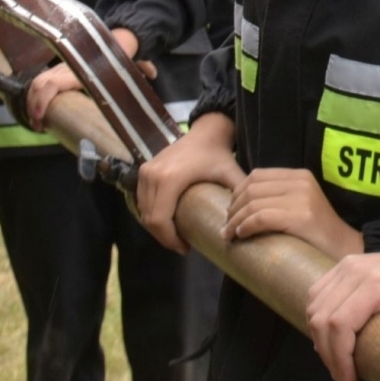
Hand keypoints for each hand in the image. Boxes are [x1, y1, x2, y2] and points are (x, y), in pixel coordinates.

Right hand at [26, 28, 152, 130]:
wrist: (117, 39)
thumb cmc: (121, 54)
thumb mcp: (131, 61)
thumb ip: (142, 66)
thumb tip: (152, 73)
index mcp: (79, 67)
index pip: (51, 82)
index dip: (42, 99)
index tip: (40, 118)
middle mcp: (66, 67)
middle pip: (40, 84)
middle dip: (33, 106)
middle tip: (38, 126)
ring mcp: (61, 69)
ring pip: (38, 83)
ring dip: (32, 103)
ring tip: (37, 123)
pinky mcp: (60, 72)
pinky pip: (41, 83)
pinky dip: (35, 97)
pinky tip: (38, 113)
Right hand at [136, 114, 243, 252]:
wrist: (206, 132)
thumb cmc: (219, 155)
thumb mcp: (231, 176)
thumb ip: (237, 199)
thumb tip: (237, 228)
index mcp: (169, 179)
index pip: (159, 220)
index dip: (169, 239)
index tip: (185, 248)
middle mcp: (152, 175)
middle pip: (149, 219)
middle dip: (164, 237)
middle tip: (181, 245)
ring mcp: (145, 172)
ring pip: (143, 211)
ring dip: (156, 227)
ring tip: (175, 235)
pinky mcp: (143, 170)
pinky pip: (141, 200)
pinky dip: (151, 214)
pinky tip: (167, 221)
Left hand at [223, 167, 363, 257]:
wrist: (344, 248)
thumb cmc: (318, 232)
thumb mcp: (299, 205)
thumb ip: (278, 198)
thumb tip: (240, 203)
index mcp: (300, 175)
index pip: (257, 176)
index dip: (237, 192)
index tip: (230, 210)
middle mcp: (301, 182)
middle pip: (252, 189)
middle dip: (233, 208)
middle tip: (226, 226)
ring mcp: (302, 198)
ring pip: (253, 204)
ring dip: (234, 220)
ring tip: (229, 234)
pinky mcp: (300, 217)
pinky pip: (260, 218)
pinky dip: (245, 227)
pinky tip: (241, 235)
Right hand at [306, 224, 379, 380]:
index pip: (340, 324)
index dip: (338, 359)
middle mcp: (358, 270)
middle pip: (321, 318)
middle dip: (328, 355)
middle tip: (344, 378)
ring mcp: (350, 264)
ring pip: (314, 306)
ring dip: (320, 338)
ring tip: (339, 362)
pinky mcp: (347, 264)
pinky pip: (317, 293)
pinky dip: (318, 318)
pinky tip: (331, 338)